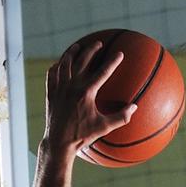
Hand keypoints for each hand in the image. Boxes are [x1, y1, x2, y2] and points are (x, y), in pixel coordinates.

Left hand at [43, 36, 136, 154]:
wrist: (58, 143)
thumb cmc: (82, 136)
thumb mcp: (104, 128)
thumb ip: (121, 117)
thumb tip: (134, 107)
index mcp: (86, 92)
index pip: (103, 72)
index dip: (113, 62)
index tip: (120, 53)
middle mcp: (72, 86)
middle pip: (82, 60)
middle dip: (91, 49)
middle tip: (98, 43)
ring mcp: (59, 88)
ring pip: (65, 63)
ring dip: (71, 53)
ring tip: (77, 47)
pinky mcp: (51, 93)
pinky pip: (52, 74)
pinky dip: (56, 67)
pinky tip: (59, 64)